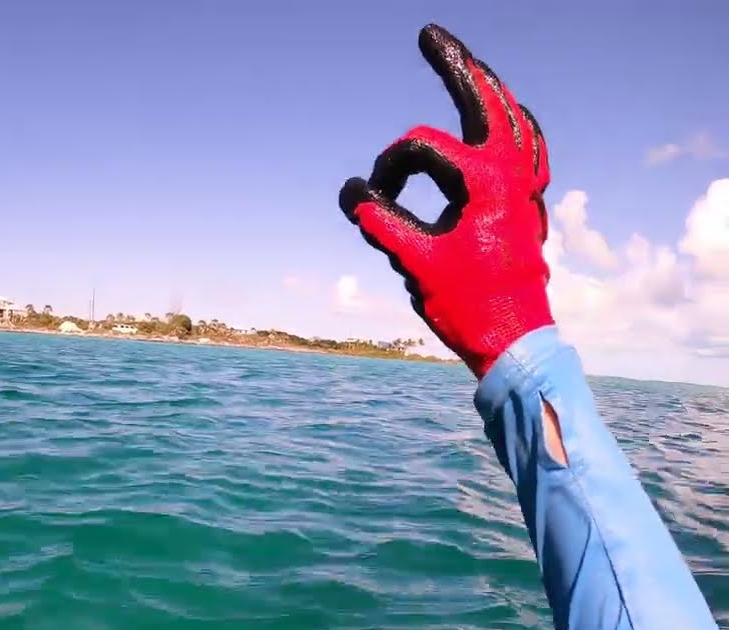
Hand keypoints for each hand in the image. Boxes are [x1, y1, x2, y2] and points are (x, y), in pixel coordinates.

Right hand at [338, 24, 552, 377]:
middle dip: (456, 65)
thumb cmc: (469, 305)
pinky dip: (514, 124)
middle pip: (485, 99)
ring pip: (513, 116)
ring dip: (488, 88)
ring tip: (466, 64)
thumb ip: (380, 221)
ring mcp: (527, 185)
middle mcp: (513, 173)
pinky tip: (505, 116)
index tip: (371, 200)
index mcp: (487, 181)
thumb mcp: (415, 262)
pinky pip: (529, 146)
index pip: (422, 148)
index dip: (387, 169)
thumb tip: (352, 191)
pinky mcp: (528, 202)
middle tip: (430, 34)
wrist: (516, 343)